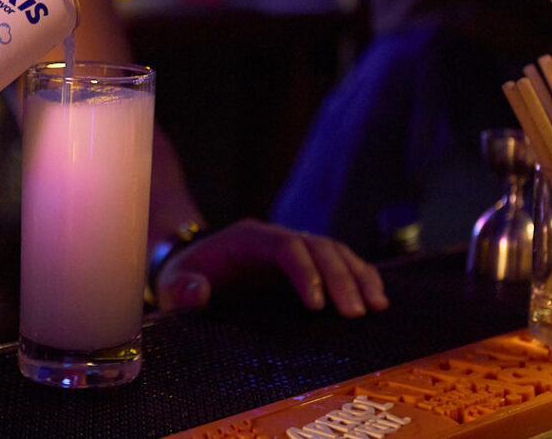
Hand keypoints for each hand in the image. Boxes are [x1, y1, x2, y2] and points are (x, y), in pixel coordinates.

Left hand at [154, 218, 389, 317]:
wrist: (193, 271)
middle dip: (340, 278)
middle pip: (318, 247)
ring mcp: (294, 249)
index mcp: (247, 239)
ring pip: (335, 252)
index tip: (318, 305)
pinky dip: (361, 276)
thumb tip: (198, 293)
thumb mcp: (173, 285)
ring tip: (376, 307)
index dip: (305, 272)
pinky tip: (377, 298)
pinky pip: (341, 263)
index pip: (285, 246)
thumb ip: (182, 289)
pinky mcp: (306, 265)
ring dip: (358, 276)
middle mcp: (275, 238)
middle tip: (356, 314)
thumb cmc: (185, 280)